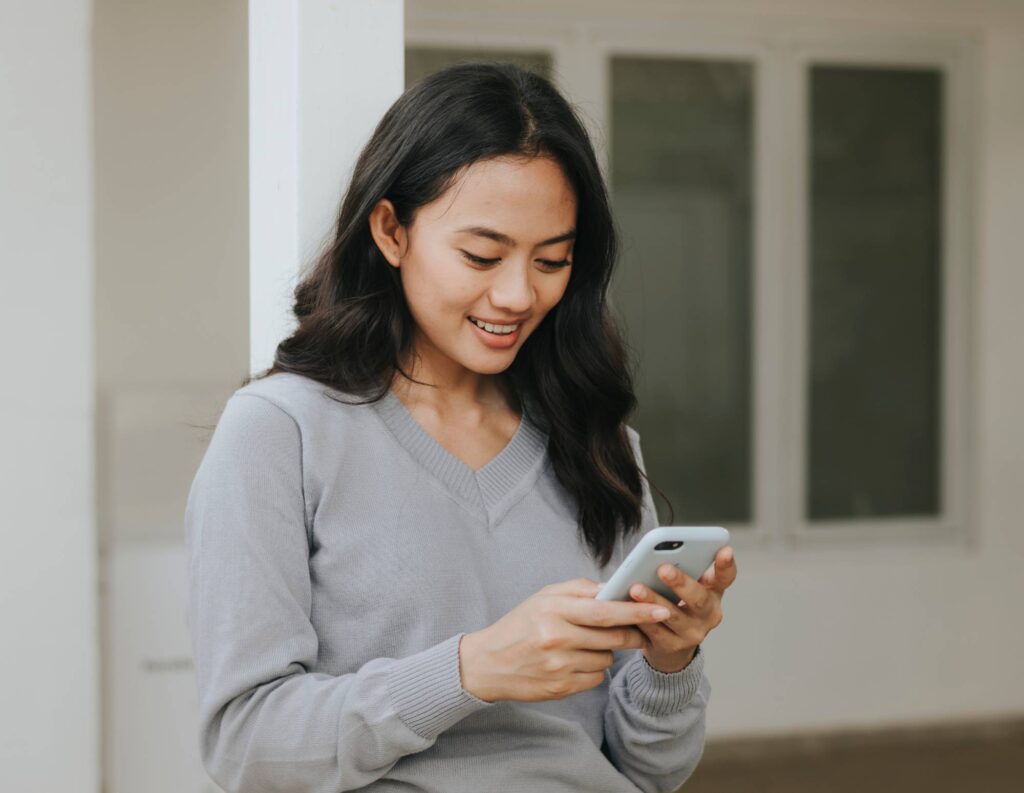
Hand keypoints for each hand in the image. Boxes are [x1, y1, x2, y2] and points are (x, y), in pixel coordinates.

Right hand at [459, 578, 673, 702]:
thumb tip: (613, 588)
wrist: (488, 663)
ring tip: (587, 644)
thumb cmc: (520, 625)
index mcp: (554, 610)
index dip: (636, 610)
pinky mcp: (560, 688)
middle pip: (612, 637)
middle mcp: (557, 638)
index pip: (605, 610)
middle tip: (640, 630)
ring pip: (607, 658)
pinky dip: (594, 669)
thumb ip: (579, 589)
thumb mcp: (544, 597)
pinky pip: (596, 677)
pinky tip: (576, 661)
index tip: (660, 609)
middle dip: (633, 633)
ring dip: (608, 651)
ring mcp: (559, 666)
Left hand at [628, 546, 736, 672]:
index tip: (725, 550)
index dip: (726, 565)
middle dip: (681, 583)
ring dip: (654, 601)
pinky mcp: (672, 647)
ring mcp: (692, 633)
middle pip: (698, 598)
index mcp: (713, 592)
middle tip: (663, 568)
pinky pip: (655, 632)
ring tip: (636, 588)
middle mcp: (708, 614)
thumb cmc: (678, 604)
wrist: (672, 645)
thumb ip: (682, 569)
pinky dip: (641, 619)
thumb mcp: (687, 587)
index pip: (725, 578)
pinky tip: (628, 608)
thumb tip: (658, 551)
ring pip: (673, 616)